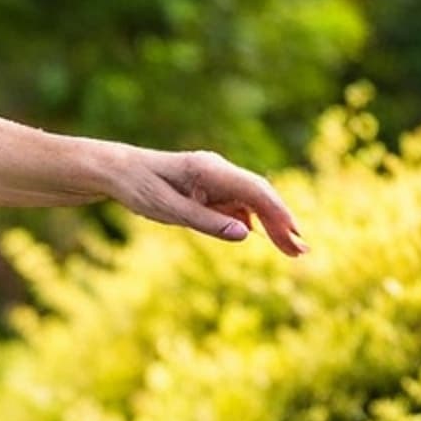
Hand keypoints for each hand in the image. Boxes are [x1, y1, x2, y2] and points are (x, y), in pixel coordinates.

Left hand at [111, 147, 306, 256]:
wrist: (118, 171)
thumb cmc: (139, 187)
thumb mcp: (168, 210)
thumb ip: (206, 222)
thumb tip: (247, 235)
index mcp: (209, 170)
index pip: (254, 191)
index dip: (278, 213)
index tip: (295, 234)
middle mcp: (218, 170)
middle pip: (259, 196)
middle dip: (282, 223)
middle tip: (302, 251)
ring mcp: (217, 178)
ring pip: (253, 202)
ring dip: (272, 224)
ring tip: (291, 250)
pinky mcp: (212, 188)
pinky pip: (239, 205)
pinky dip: (254, 221)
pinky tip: (266, 237)